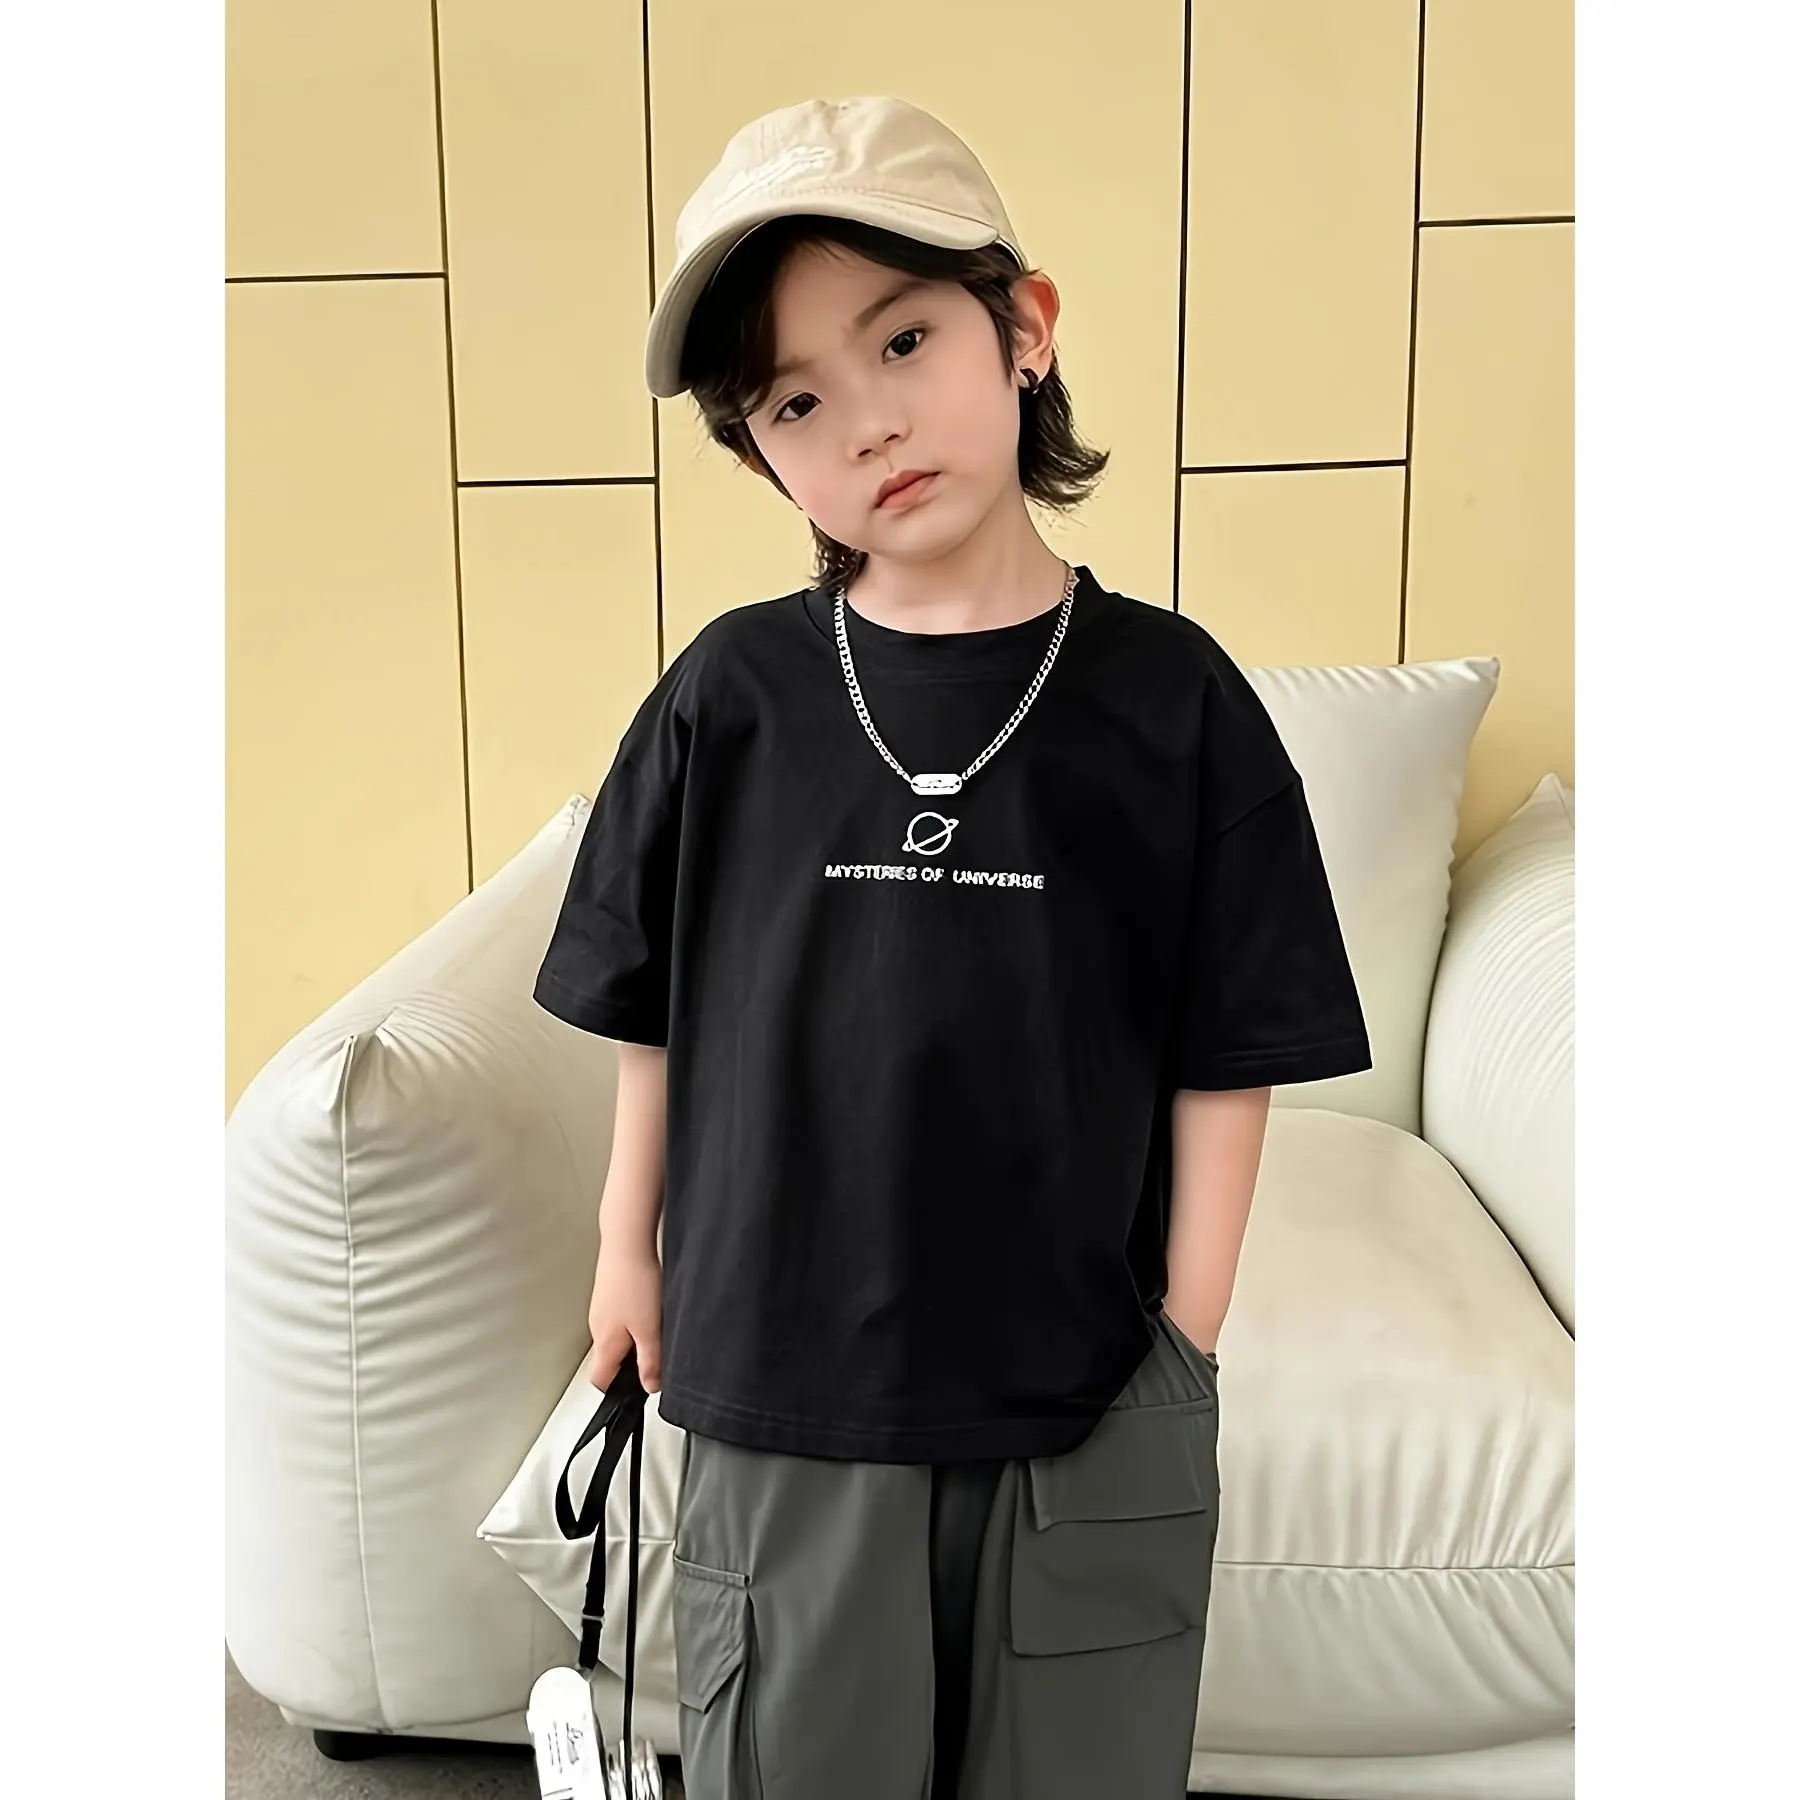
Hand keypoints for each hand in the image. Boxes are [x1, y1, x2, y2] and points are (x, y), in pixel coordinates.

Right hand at [586, 1243, 662, 1392]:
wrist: (626, 1242)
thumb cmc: (635, 1282)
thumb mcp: (649, 1329)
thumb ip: (650, 1360)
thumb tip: (650, 1386)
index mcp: (604, 1343)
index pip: (600, 1380)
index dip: (617, 1390)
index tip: (637, 1388)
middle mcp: (598, 1327)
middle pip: (609, 1358)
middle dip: (630, 1363)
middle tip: (656, 1356)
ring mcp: (601, 1308)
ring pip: (616, 1336)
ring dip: (634, 1339)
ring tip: (656, 1326)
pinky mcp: (608, 1292)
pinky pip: (619, 1316)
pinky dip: (633, 1319)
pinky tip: (648, 1306)